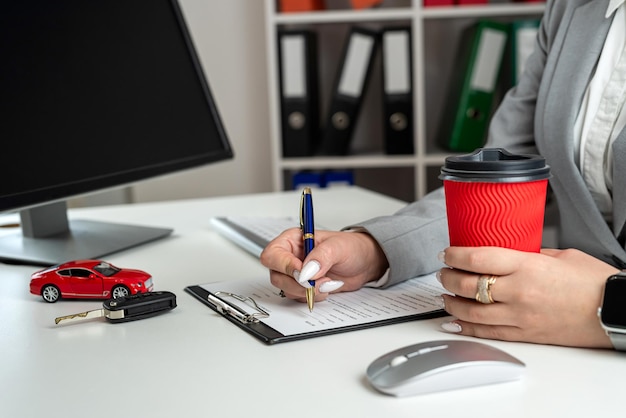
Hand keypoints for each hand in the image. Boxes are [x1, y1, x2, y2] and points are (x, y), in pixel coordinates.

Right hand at [260, 228, 387, 302]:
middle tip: (316, 283)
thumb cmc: (351, 247)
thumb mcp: (338, 247)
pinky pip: (298, 297)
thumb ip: (321, 257)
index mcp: (292, 240)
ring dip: (307, 292)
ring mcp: (295, 273)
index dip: (284, 266)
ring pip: (286, 289)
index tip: (302, 273)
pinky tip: (327, 288)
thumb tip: (306, 271)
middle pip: (276, 275)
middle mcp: (290, 257)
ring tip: (327, 283)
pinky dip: (313, 297)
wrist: (364, 262)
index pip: (273, 254)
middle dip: (297, 283)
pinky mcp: (303, 287)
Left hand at [437, 246, 617, 347]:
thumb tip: (508, 253)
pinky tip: (455, 321)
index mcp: (527, 266)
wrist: (615, 311)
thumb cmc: (594, 282)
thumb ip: (529, 254)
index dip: (455, 255)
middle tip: (442, 273)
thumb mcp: (560, 255)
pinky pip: (488, 332)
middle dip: (449, 278)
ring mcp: (520, 316)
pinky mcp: (525, 335)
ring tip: (445, 296)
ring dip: (452, 303)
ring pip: (472, 312)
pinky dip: (467, 327)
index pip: (478, 259)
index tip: (446, 253)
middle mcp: (519, 292)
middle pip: (469, 285)